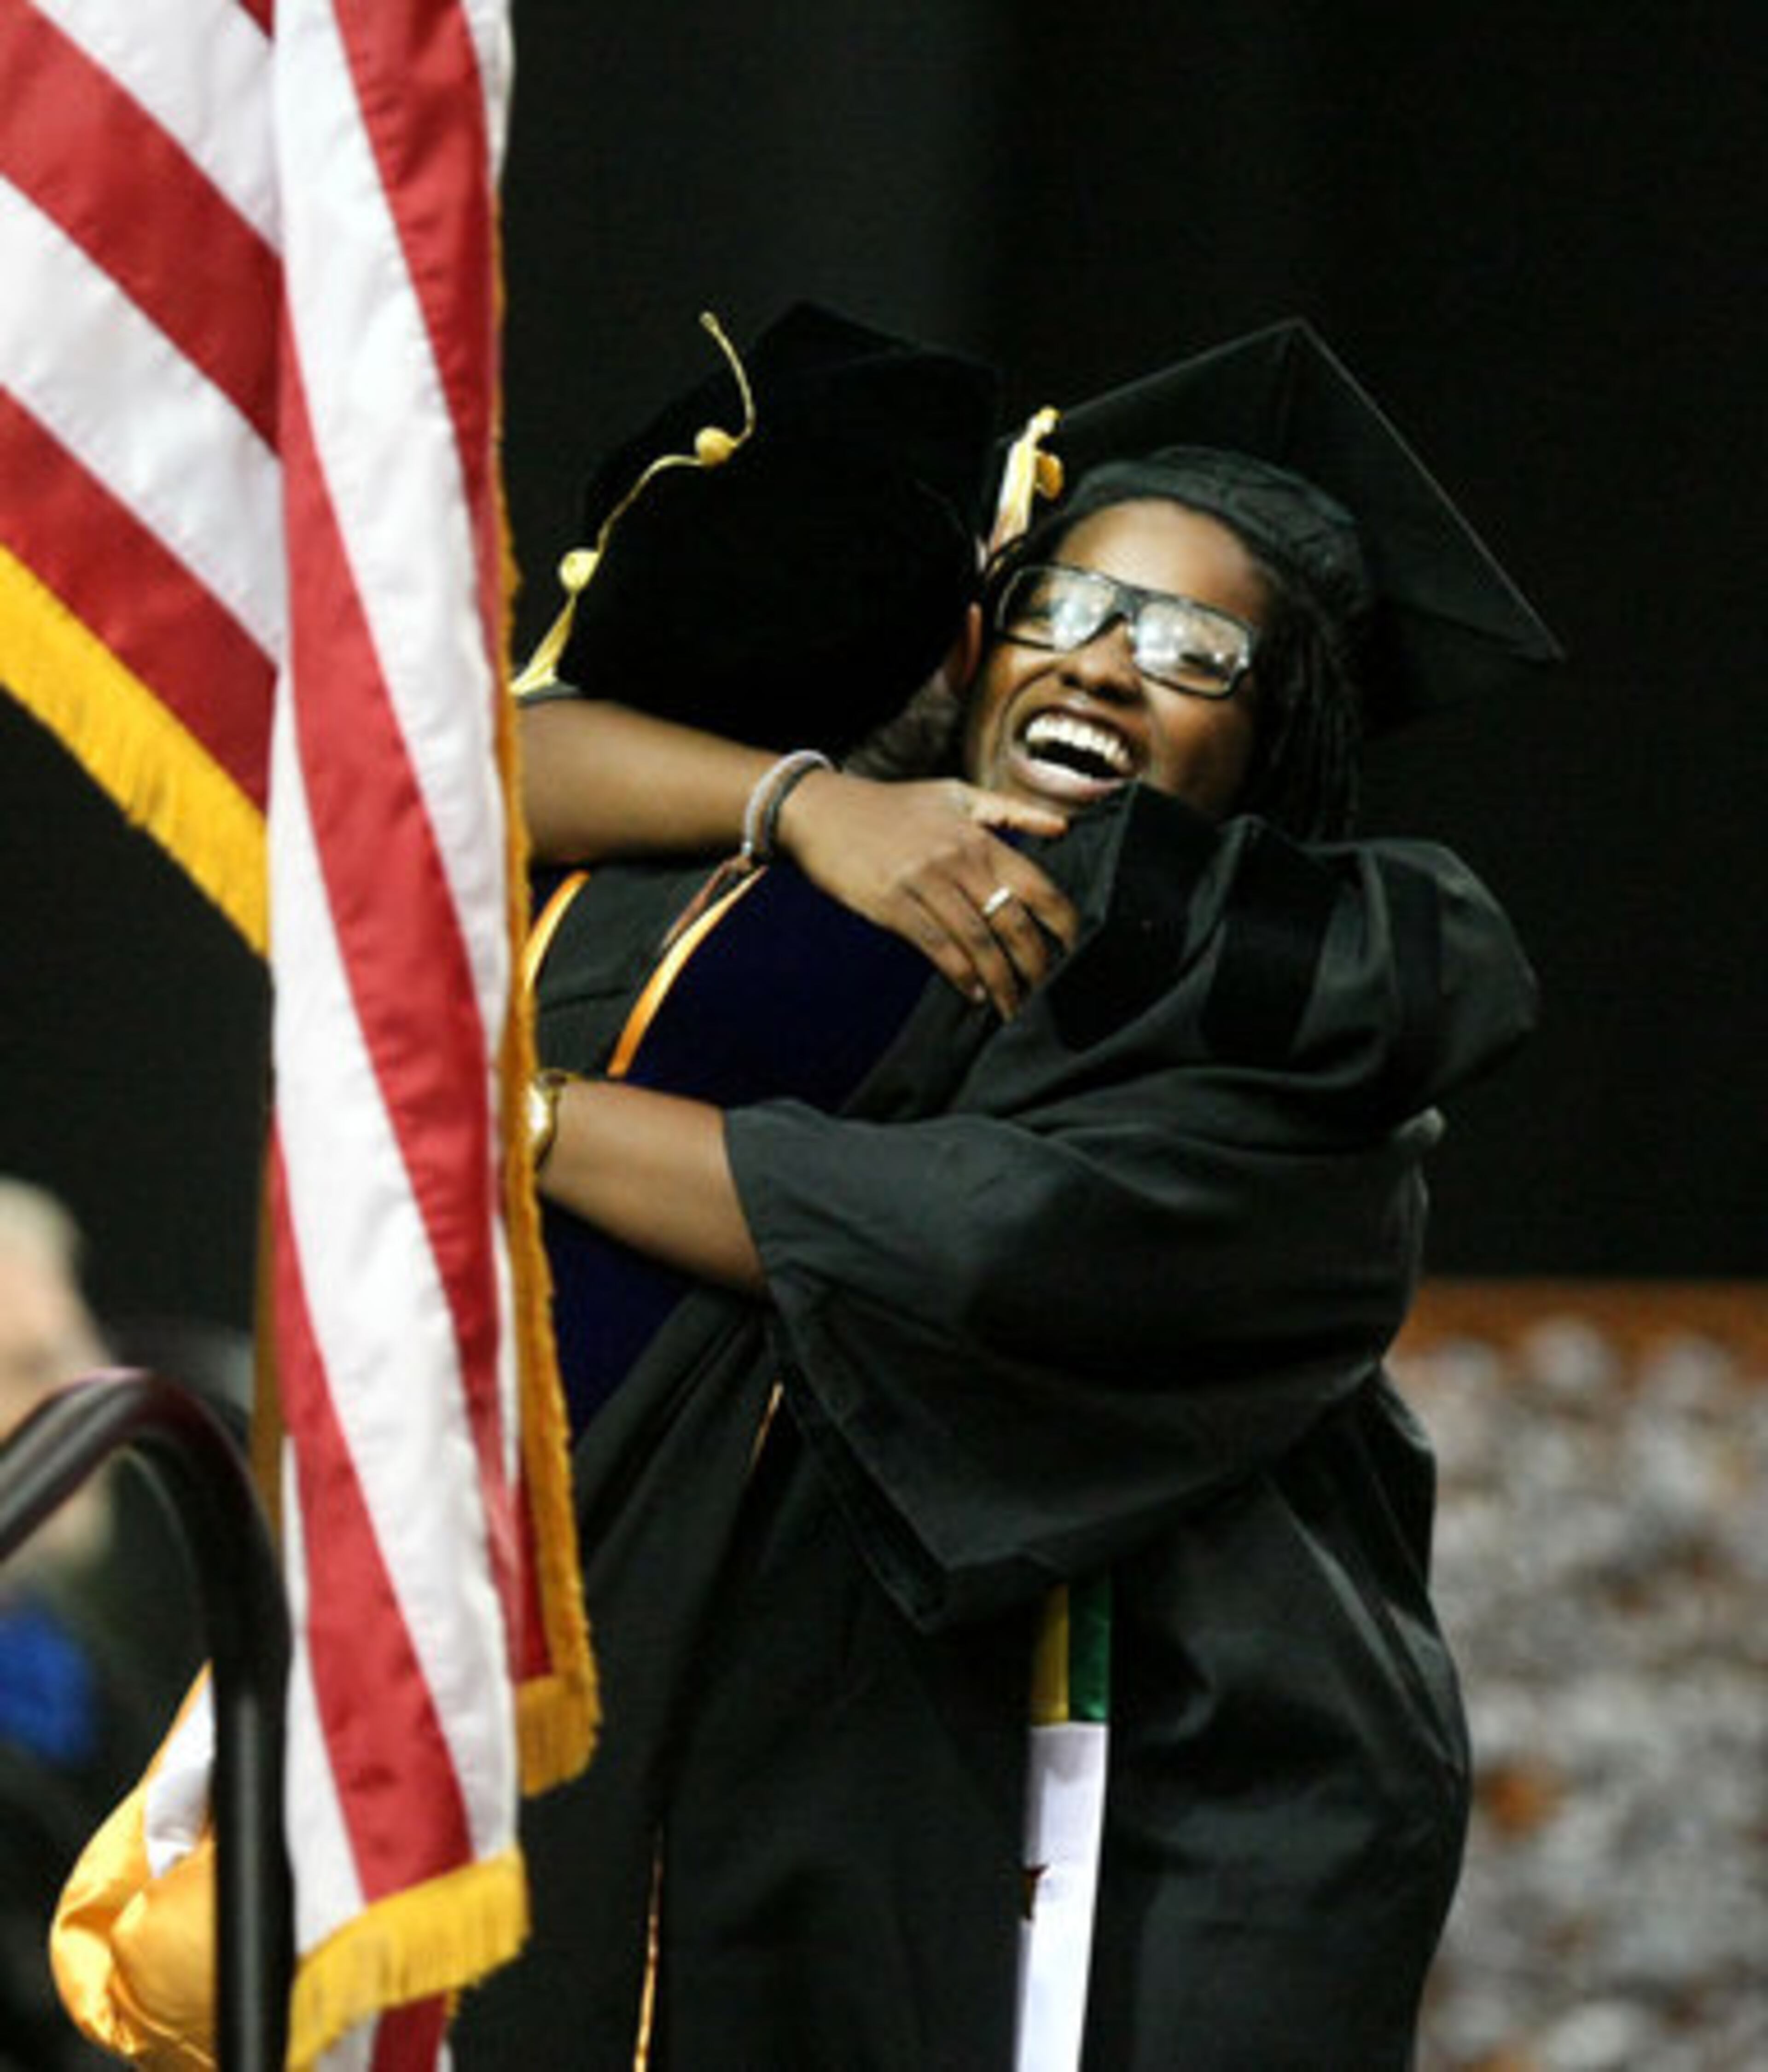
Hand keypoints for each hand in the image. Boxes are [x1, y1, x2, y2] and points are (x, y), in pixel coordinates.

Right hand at [775, 769, 1078, 1016]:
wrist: (821, 810)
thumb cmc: (891, 804)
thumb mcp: (955, 794)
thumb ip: (1009, 811)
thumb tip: (1063, 826)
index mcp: (978, 836)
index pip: (1037, 885)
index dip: (1062, 923)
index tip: (1073, 950)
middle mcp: (957, 859)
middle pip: (1012, 921)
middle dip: (1035, 964)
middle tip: (1046, 991)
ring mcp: (923, 883)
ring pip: (978, 941)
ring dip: (1001, 980)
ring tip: (1015, 1005)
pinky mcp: (892, 905)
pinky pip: (937, 948)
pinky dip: (961, 975)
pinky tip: (975, 993)